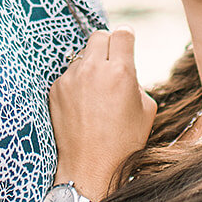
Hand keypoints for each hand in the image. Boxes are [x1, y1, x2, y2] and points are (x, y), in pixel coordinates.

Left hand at [49, 29, 156, 197]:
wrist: (90, 168)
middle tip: (112, 64)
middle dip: (107, 46)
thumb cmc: (123, 142)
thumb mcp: (146, 109)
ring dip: (91, 66)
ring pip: (83, 56)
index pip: (122, 33)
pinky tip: (83, 105)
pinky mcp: (55, 89)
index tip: (126, 44)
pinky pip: (69, 75)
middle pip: (99, 36)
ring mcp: (70, 79)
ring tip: (97, 94)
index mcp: (120, 72)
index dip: (126, 38)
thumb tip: (125, 67)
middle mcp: (93, 70)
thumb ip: (136, 80)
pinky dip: (77, 83)